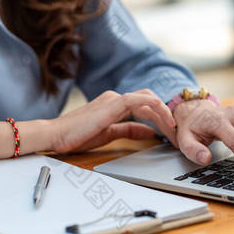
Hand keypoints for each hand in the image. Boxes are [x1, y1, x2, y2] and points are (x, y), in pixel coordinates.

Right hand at [52, 89, 176, 152]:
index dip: (161, 117)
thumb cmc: (77, 135)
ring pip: (147, 99)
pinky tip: (161, 108)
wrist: (56, 135)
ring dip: (163, 112)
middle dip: (166, 115)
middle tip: (176, 132)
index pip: (145, 106)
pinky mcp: (111, 104)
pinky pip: (136, 99)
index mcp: (115, 104)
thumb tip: (149, 132)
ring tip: (173, 127)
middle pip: (150, 101)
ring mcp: (113, 99)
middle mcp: (116, 98)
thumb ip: (129, 130)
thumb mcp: (109, 134)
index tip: (171, 131)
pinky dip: (150, 102)